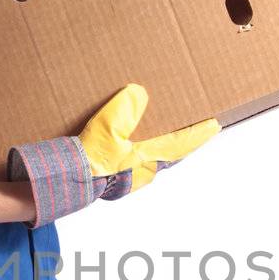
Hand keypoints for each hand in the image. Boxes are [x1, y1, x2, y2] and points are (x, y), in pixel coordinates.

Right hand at [6, 83, 220, 227]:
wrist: (64, 185)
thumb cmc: (87, 162)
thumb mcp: (107, 129)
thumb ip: (124, 110)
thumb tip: (138, 94)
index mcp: (146, 159)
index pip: (180, 144)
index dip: (198, 133)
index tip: (214, 125)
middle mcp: (141, 172)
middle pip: (168, 155)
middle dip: (177, 143)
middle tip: (187, 130)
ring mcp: (127, 179)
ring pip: (149, 161)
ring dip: (155, 150)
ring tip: (153, 136)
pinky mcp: (111, 181)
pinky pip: (130, 164)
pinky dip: (133, 154)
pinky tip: (122, 148)